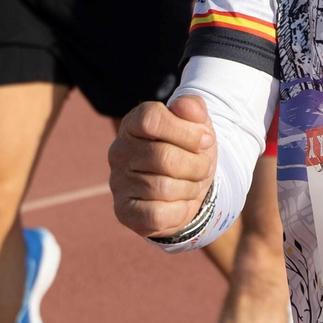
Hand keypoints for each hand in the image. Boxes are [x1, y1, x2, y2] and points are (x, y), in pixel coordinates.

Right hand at [108, 95, 217, 238]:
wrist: (188, 186)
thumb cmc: (189, 150)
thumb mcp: (197, 124)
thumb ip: (193, 107)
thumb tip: (183, 107)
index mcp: (133, 124)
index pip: (152, 119)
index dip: (186, 131)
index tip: (204, 139)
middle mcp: (119, 151)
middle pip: (163, 157)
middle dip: (196, 165)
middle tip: (204, 167)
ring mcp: (118, 183)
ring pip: (163, 188)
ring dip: (190, 188)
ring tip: (192, 183)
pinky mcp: (124, 212)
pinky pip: (156, 214)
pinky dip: (179, 211)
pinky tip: (180, 203)